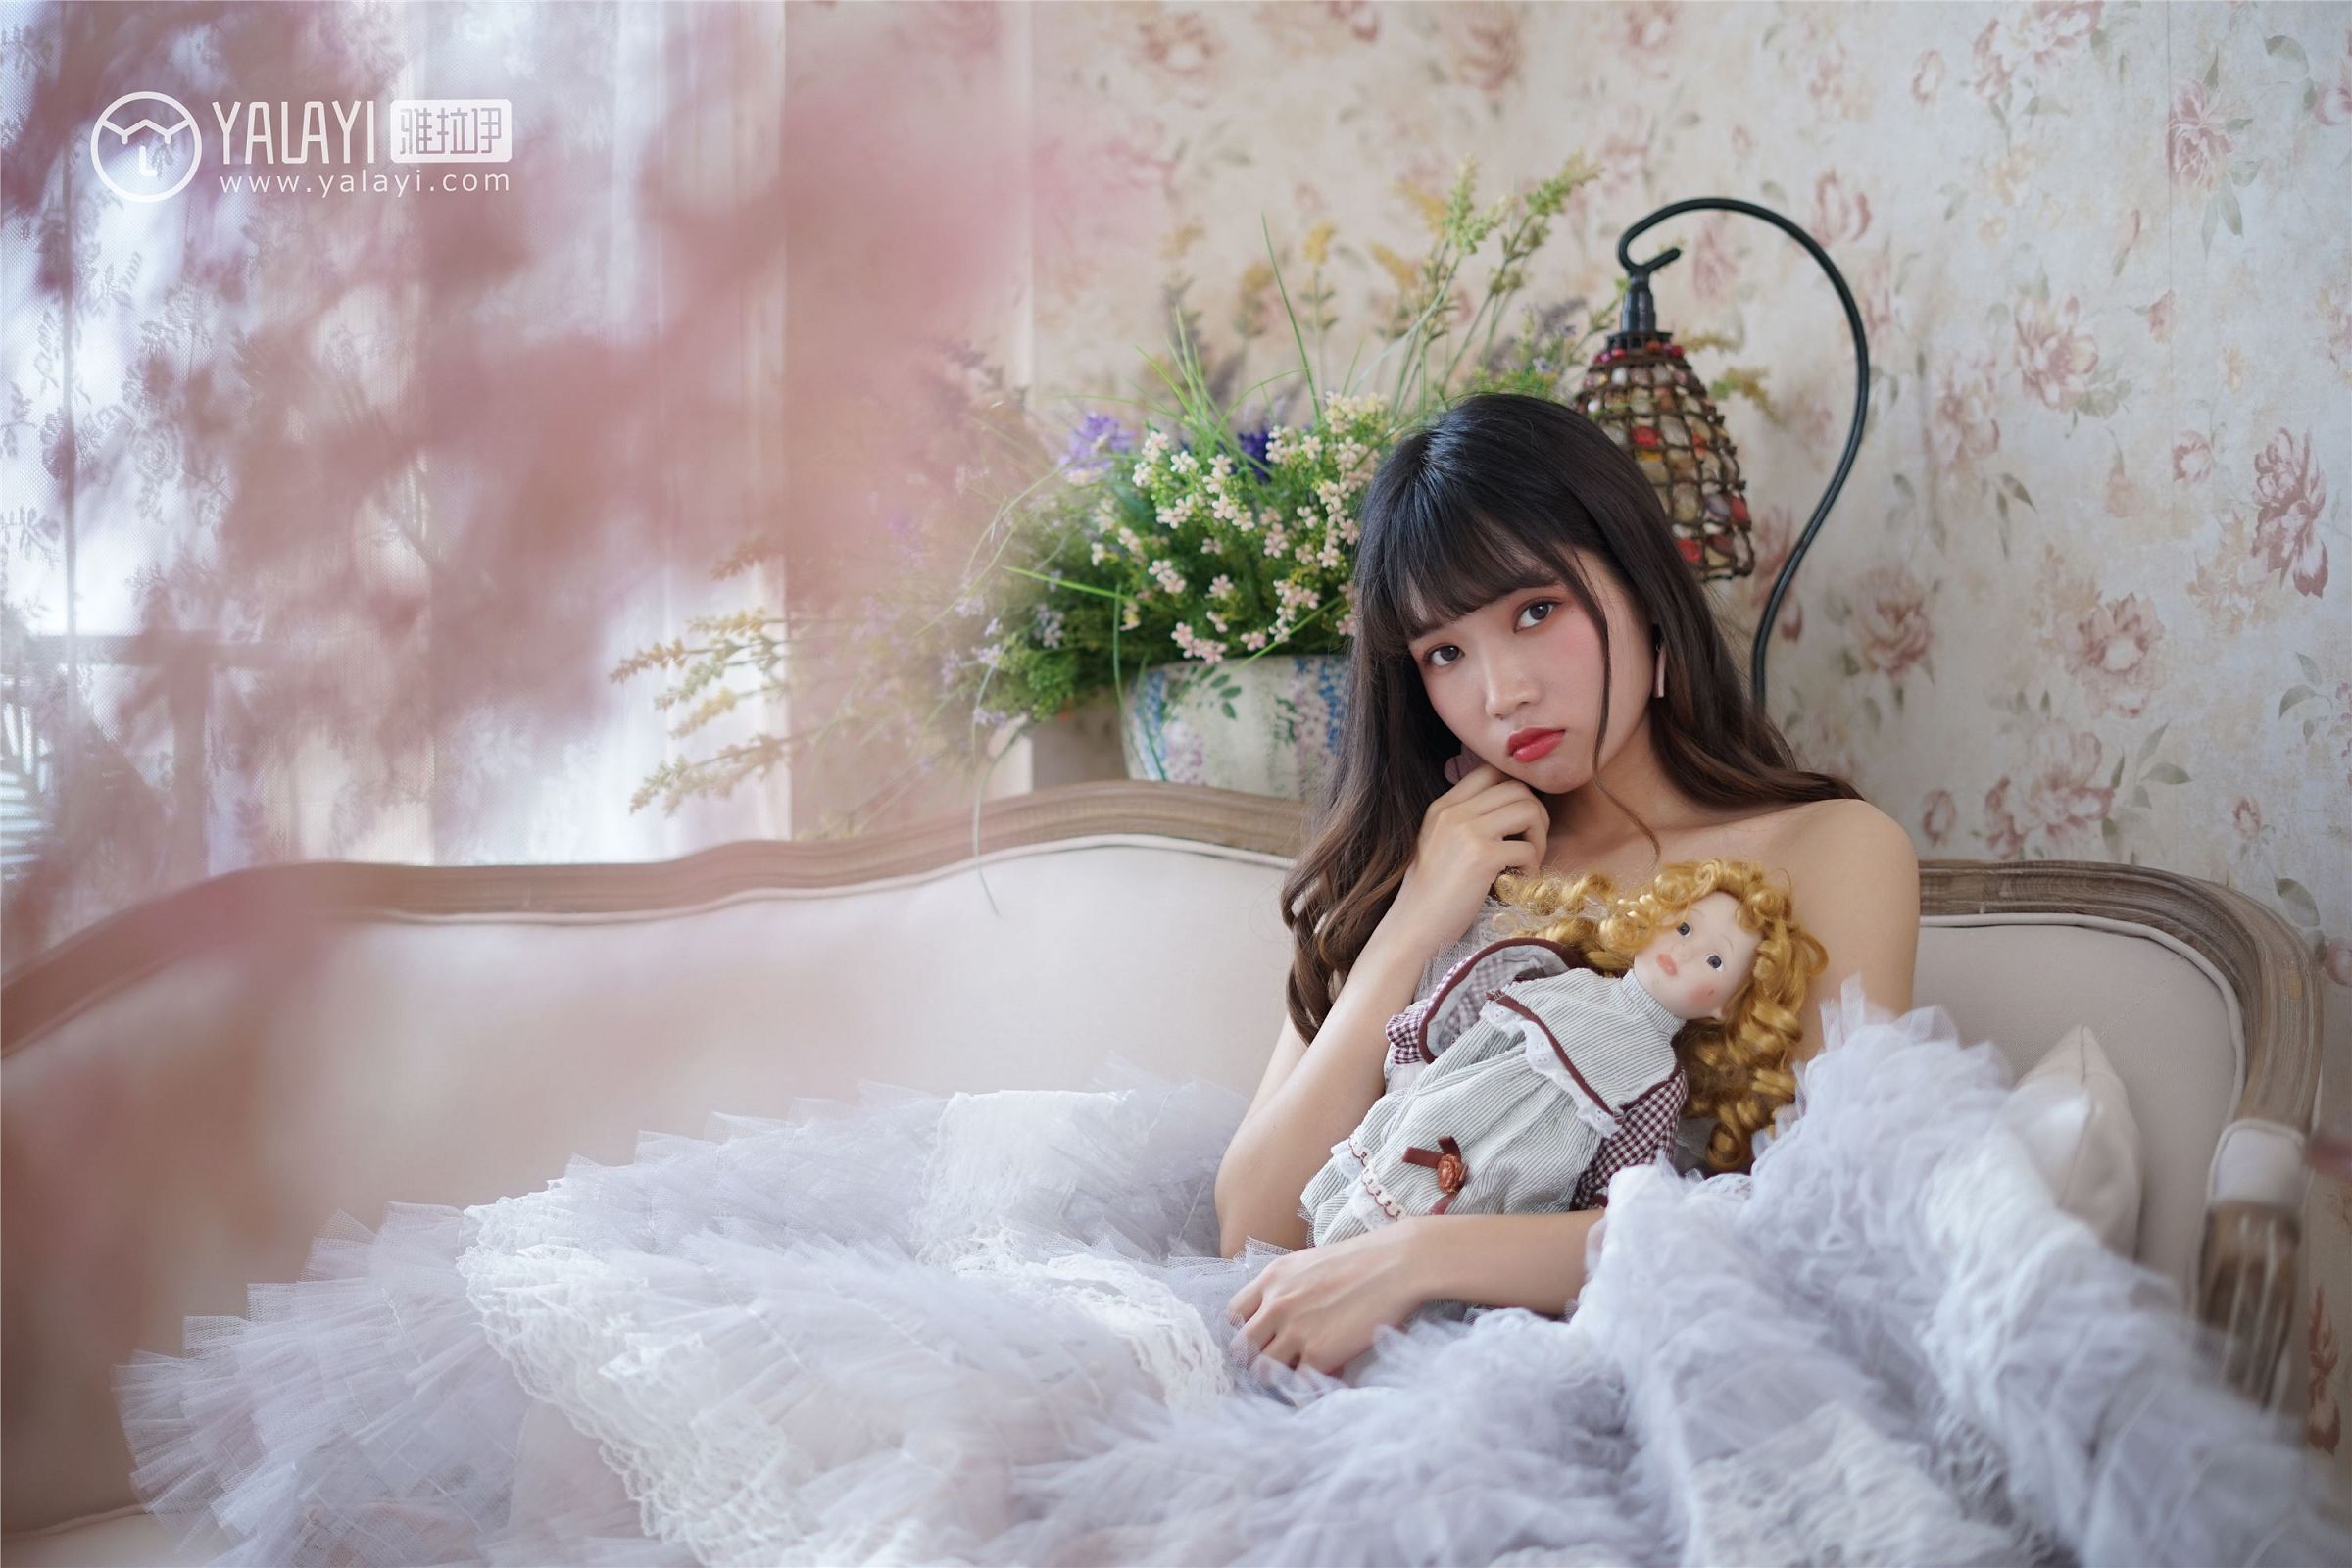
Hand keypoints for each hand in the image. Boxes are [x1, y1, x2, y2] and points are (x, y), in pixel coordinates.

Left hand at [1224, 1219, 1429, 1378]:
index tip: (1263, 1337)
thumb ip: (1287, 1288)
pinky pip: (1298, 1384)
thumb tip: (1280, 1316)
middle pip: (1241, 1347)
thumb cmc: (1361, 1261)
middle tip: (1279, 1361)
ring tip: (1301, 1372)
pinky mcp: (1319, 1352)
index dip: (1245, 1329)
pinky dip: (1309, 1387)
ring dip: (1280, 1376)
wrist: (1397, 1264)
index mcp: (1272, 1278)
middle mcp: (1276, 1304)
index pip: (1233, 1314)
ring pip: (1263, 1370)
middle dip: (1257, 1358)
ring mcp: (1295, 1330)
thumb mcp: (1309, 1263)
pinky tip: (1325, 1378)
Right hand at [1390, 751, 1550, 955]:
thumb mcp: (1438, 844)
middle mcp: (1455, 812)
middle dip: (1536, 814)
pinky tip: (1518, 882)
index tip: (1520, 819)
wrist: (1413, 929)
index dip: (1517, 789)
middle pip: (1518, 787)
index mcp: (1443, 806)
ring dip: (1539, 837)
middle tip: (1530, 844)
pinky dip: (1533, 867)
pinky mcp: (1482, 858)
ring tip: (1527, 862)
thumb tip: (1508, 810)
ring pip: (1529, 809)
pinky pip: (1528, 848)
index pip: (1491, 770)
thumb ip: (1465, 822)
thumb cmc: (1431, 896)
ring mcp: (1467, 832)